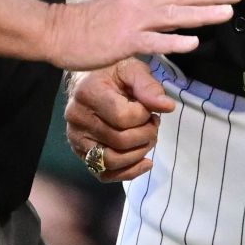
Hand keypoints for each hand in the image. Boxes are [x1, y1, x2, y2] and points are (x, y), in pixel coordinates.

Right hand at [41, 0, 241, 71]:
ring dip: (202, 13)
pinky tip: (193, 42)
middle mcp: (140, 4)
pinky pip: (152, 41)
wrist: (57, 32)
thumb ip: (146, 18)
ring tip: (227, 13)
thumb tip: (169, 20)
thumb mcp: (121, 15)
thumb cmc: (87, 27)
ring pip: (173, 14)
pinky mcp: (123, 41)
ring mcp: (132, 22)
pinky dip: (173, 41)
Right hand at [66, 59, 176, 182]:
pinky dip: (129, 172)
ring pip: (112, 161)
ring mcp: (76, 138)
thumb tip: (167, 107)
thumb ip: (149, 87)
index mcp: (88, 93)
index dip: (144, 116)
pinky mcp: (80, 153)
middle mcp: (77, 117)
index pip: (123, 117)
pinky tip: (145, 162)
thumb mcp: (132, 70)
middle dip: (145, 135)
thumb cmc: (112, 74)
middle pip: (120, 141)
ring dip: (139, 154)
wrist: (89, 81)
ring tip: (148, 138)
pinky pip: (104, 174)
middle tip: (153, 124)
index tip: (149, 108)